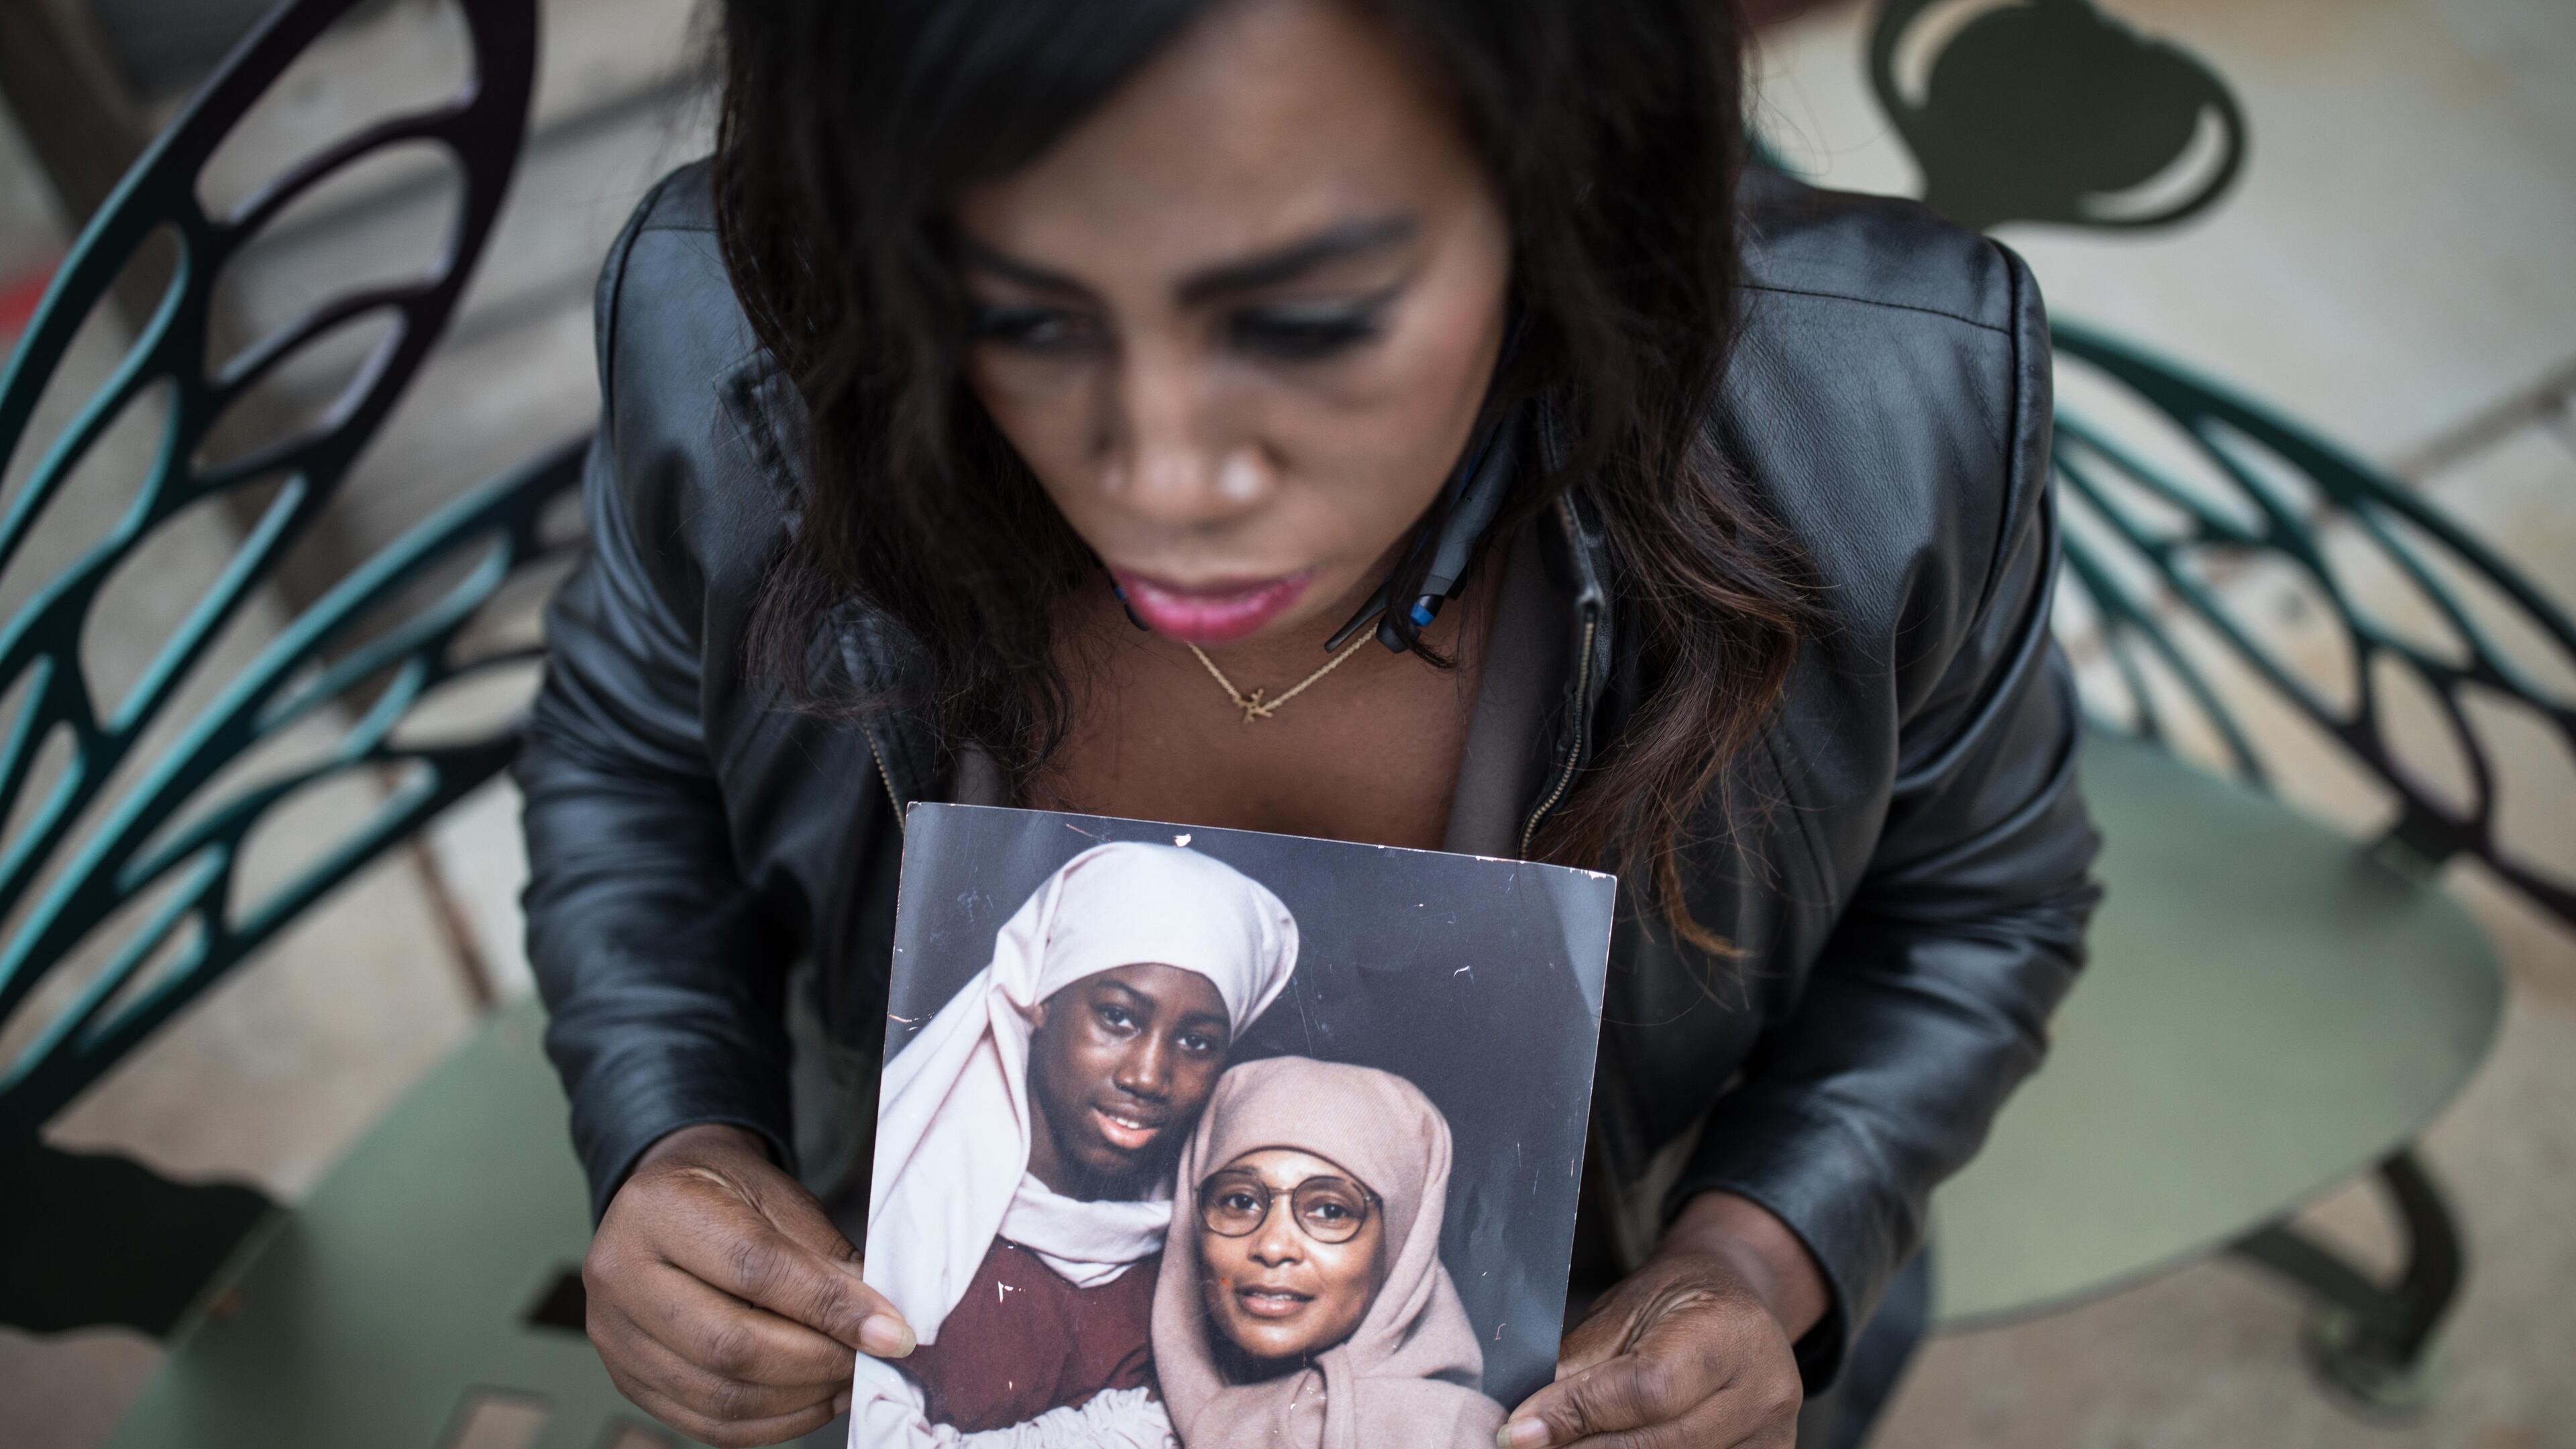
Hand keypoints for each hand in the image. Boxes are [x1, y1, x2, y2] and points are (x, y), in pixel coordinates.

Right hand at [584, 1123, 915, 1446]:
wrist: (663, 1202)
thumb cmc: (727, 1192)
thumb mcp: (778, 1195)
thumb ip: (822, 1254)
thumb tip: (877, 1319)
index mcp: (659, 1208)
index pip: (754, 1268)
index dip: (830, 1306)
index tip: (891, 1330)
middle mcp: (618, 1274)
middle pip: (730, 1344)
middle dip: (818, 1361)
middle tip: (873, 1359)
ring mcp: (613, 1335)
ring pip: (720, 1395)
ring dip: (801, 1399)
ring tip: (849, 1379)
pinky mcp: (627, 1379)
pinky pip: (707, 1422)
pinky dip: (772, 1422)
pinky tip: (813, 1400)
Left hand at [1499, 1192, 1822, 1448]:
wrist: (1739, 1307)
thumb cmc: (1677, 1300)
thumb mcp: (1624, 1311)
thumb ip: (1580, 1365)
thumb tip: (1525, 1419)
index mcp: (1730, 1332)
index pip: (1646, 1389)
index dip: (1577, 1413)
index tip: (1518, 1430)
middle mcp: (1763, 1391)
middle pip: (1658, 1445)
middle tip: (1525, 1445)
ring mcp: (1771, 1438)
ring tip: (1563, 1445)